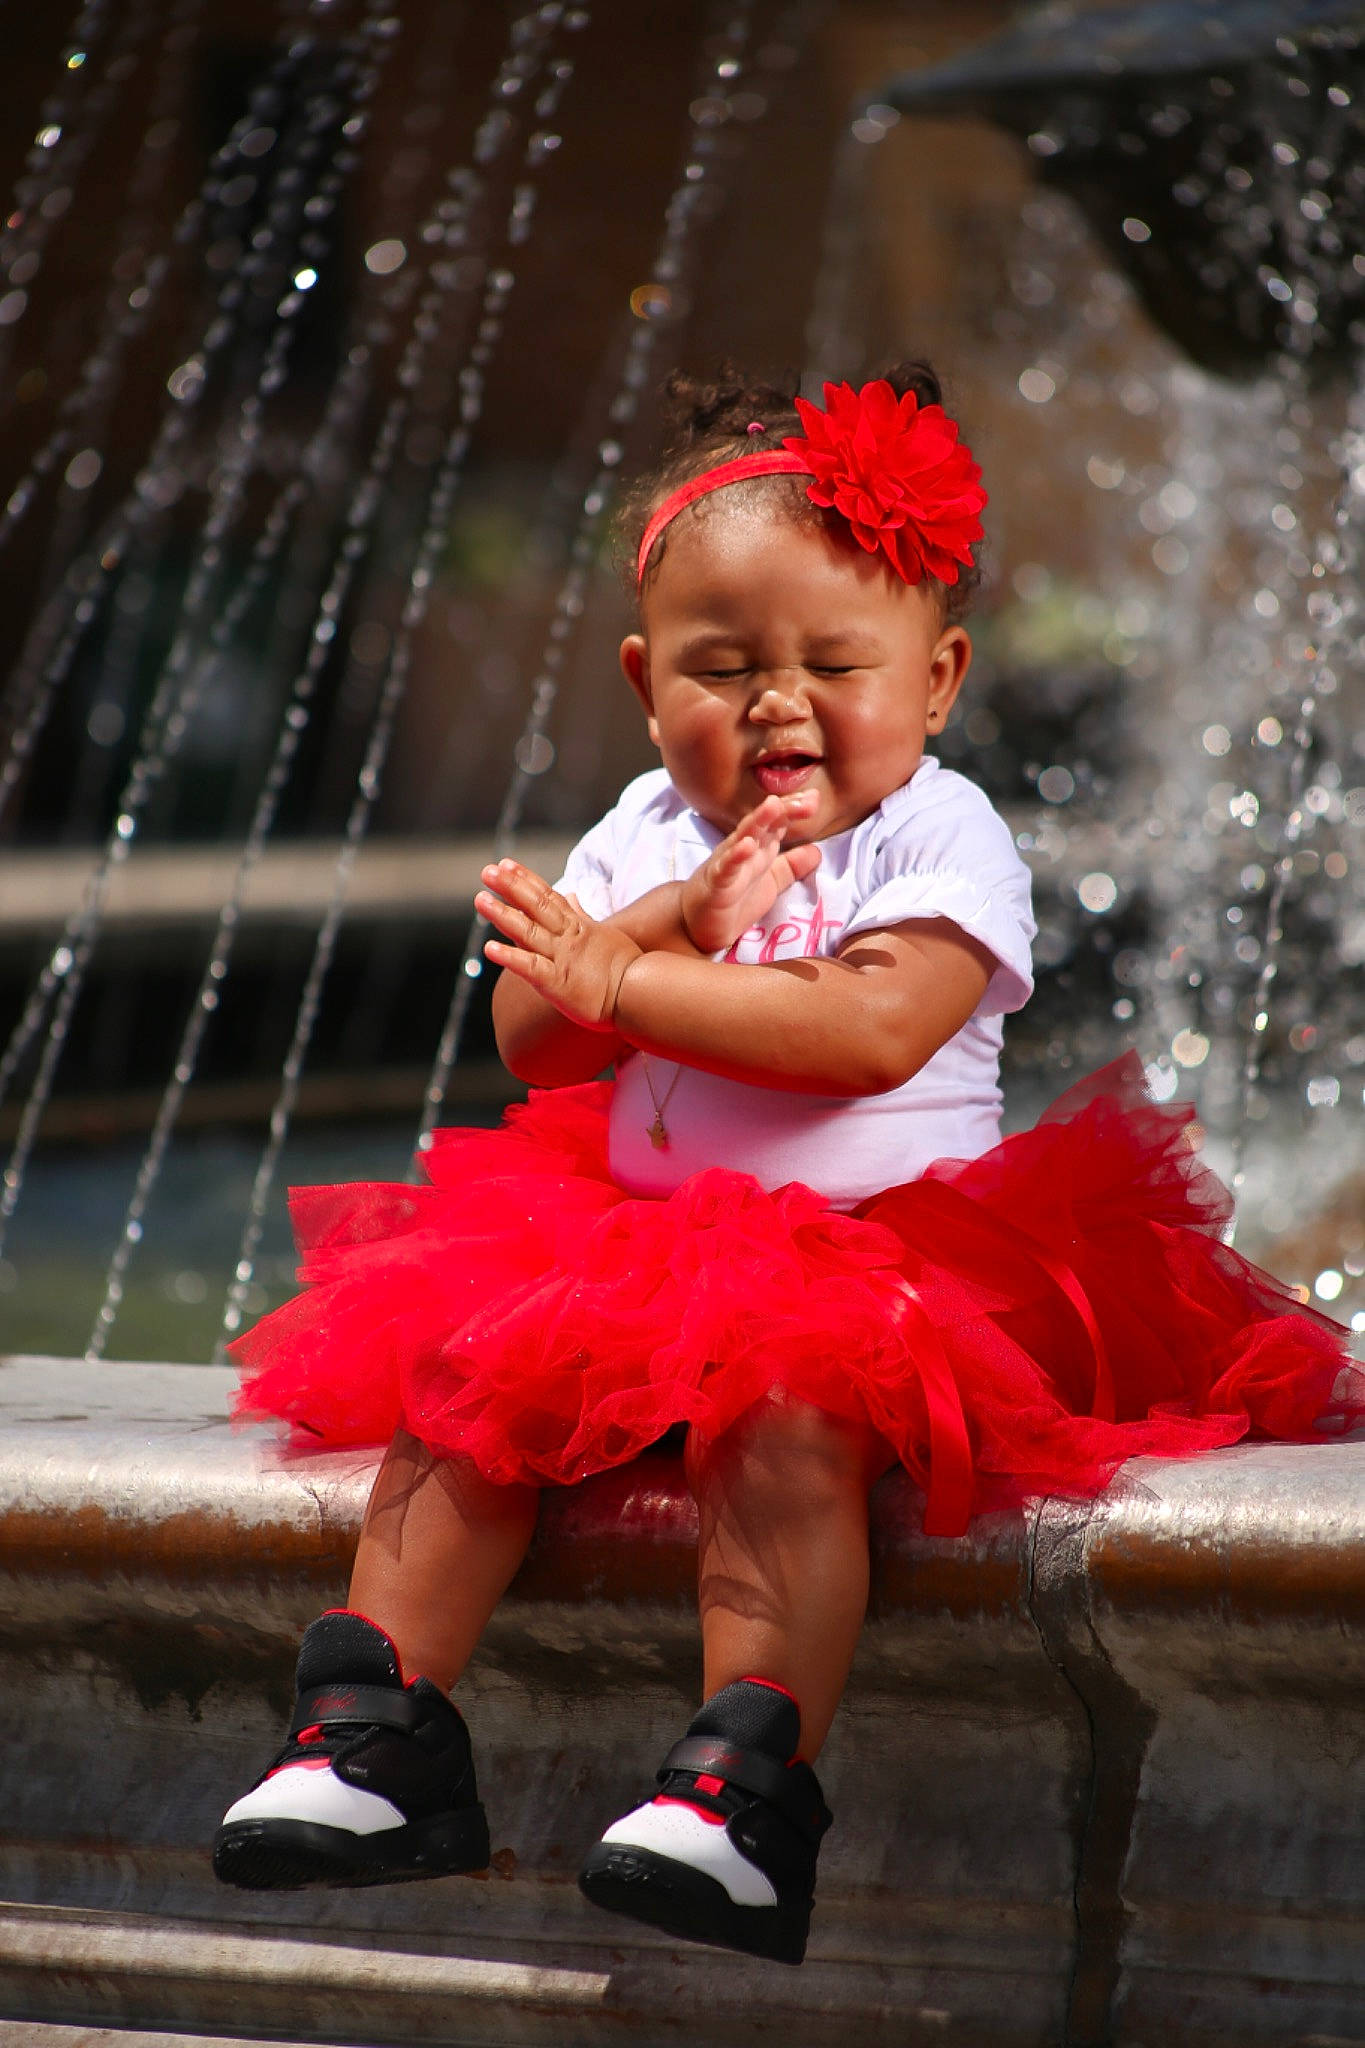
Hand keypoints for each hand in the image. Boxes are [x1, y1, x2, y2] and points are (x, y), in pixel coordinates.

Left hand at [478, 860, 640, 1030]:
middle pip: (536, 906)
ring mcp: (563, 959)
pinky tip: (489, 948)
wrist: (645, 995)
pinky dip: (510, 957)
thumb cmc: (632, 970)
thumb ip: (584, 916)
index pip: (549, 897)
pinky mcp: (559, 984)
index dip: (526, 880)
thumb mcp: (608, 935)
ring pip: (528, 931)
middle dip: (510, 887)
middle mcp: (569, 939)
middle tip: (487, 871)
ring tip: (480, 899)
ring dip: (502, 914)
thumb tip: (571, 895)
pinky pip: (531, 968)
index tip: (507, 864)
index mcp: (580, 928)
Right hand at [680, 794, 822, 953]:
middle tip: (807, 798)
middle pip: (763, 823)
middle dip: (784, 807)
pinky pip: (726, 868)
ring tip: (774, 805)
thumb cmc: (734, 900)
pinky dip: (736, 856)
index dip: (795, 809)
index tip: (815, 798)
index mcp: (758, 848)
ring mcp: (727, 864)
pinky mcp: (715, 884)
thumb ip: (792, 866)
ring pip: (742, 837)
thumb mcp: (770, 882)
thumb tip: (817, 850)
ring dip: (758, 820)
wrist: (696, 925)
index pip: (777, 822)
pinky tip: (747, 845)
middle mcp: (742, 849)